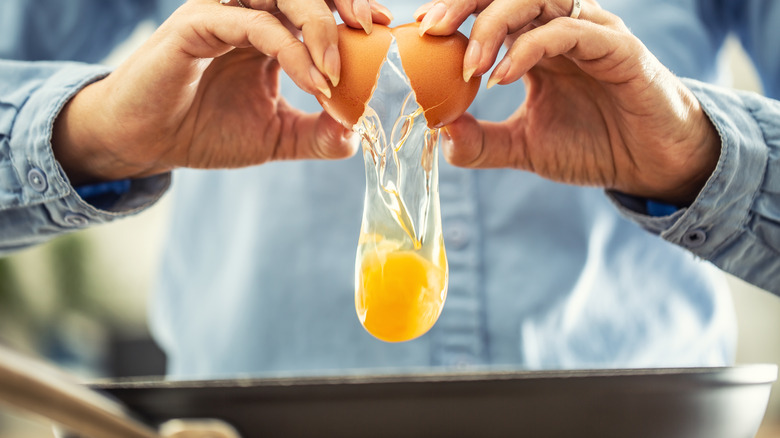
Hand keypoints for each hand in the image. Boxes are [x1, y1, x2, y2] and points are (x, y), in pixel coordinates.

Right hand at [53, 0, 392, 184]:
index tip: (385, 27)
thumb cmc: (205, 132)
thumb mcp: (276, 136)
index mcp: (268, 32)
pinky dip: (291, 50)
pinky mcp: (197, 23)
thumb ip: (317, 133)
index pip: (317, 7)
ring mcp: (222, 12)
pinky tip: (314, 81)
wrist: (147, 143)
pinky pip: (254, 24)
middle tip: (372, 29)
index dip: (352, 9)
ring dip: (319, 25)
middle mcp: (248, 14)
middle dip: (344, 1)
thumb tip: (359, 132)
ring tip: (337, 71)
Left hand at [415, 0, 719, 204]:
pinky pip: (570, 32)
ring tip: (470, 64)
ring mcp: (592, 33)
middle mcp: (562, 28)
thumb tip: (438, 132)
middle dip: (466, 2)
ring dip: (496, 23)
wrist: (650, 166)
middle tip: (433, 29)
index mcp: (537, 43)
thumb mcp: (523, 147)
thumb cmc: (592, 147)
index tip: (421, 32)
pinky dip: (531, 48)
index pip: (491, 8)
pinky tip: (503, 77)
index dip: (456, 11)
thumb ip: (481, 141)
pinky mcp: (619, 50)